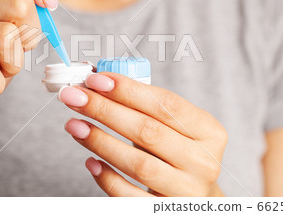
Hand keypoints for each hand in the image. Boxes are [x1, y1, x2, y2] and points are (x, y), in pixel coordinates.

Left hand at [59, 72, 227, 195]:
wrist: (194, 198)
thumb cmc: (176, 152)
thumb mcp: (174, 127)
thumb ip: (144, 106)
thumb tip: (98, 83)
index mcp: (209, 132)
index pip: (166, 104)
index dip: (128, 90)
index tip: (96, 80)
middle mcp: (203, 162)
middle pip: (149, 131)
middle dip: (106, 110)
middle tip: (74, 96)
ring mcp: (187, 191)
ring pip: (139, 164)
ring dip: (101, 141)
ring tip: (74, 124)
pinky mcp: (164, 212)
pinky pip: (130, 197)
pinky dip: (108, 178)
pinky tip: (90, 161)